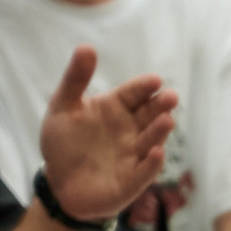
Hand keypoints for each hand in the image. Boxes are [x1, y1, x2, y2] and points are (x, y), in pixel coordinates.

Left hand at [37, 48, 177, 223]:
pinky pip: (144, 172)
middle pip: (149, 116)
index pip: (134, 94)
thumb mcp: (63, 106)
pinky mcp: (131, 181)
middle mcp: (130, 131)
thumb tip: (87, 47)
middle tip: (171, 97)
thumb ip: (75, 79)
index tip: (155, 80)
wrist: (59, 183)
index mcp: (116, 110)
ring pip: (151, 142)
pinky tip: (156, 153)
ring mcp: (133, 156)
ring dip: (160, 132)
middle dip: (161, 107)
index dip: (144, 87)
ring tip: (167, 120)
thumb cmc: (64, 142)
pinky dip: (151, 164)